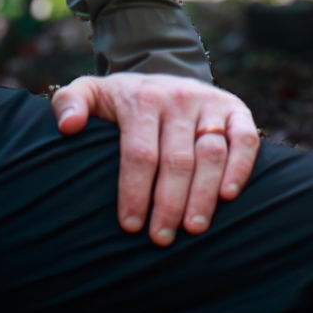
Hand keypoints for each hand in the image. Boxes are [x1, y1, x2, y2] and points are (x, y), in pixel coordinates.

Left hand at [51, 74, 259, 246]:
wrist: (162, 74)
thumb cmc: (122, 100)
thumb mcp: (91, 93)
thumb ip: (69, 102)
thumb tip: (68, 127)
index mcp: (142, 98)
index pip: (139, 152)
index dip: (134, 192)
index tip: (130, 225)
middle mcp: (178, 98)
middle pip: (176, 160)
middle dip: (168, 204)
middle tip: (160, 238)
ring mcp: (210, 103)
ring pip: (211, 154)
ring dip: (203, 195)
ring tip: (193, 229)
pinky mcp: (235, 109)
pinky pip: (245, 140)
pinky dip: (240, 168)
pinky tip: (228, 197)